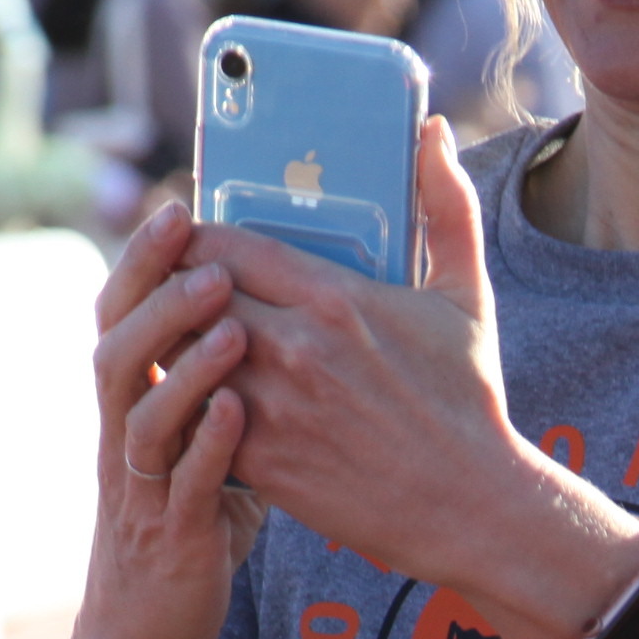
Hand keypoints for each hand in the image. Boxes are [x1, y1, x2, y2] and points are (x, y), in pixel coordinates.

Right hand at [83, 200, 264, 638]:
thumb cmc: (188, 526)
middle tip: (199, 245)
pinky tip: (237, 411)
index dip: (144, 262)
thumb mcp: (202, 446)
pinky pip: (181, 484)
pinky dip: (206, 445)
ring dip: (182, 360)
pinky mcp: (171, 537)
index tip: (180, 208)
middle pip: (117, 346)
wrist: (153, 628)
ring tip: (231, 319)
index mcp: (133, 405)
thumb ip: (231, 388)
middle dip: (154, 291)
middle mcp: (125, 437)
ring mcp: (143, 488)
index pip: (123, 315)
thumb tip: (284, 323)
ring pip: (141, 410)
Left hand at [184, 118, 540, 585]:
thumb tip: (435, 132)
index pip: (226, 245)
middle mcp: (293, 349)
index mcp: (334, 299)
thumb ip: (447, 207)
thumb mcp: (466, 296)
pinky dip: (187, 403)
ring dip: (173, 345)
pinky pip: (196, 418)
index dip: (193, 237)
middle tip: (170, 284)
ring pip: (183, 356)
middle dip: (175, 286)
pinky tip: (190, 396)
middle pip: (192, 295)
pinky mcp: (261, 462)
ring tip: (172, 337)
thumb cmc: (468, 400)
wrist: (468, 506)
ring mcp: (271, 409)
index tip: (186, 236)